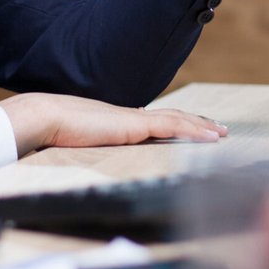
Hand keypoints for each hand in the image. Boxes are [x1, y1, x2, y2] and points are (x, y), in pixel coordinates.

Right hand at [0, 93, 227, 156]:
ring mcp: (135, 119)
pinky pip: (174, 127)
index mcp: (119, 120)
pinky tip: (211, 137)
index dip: (177, 123)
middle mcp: (131, 116)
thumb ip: (93, 144)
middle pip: (173, 117)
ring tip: (222, 133)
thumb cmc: (54, 131)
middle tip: (218, 129)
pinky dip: (195, 131)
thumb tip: (94, 152)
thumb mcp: (80, 140)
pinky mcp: (136, 125)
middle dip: (197, 123)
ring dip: (202, 126)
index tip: (191, 127)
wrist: (46, 117)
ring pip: (179, 120)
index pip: (155, 120)